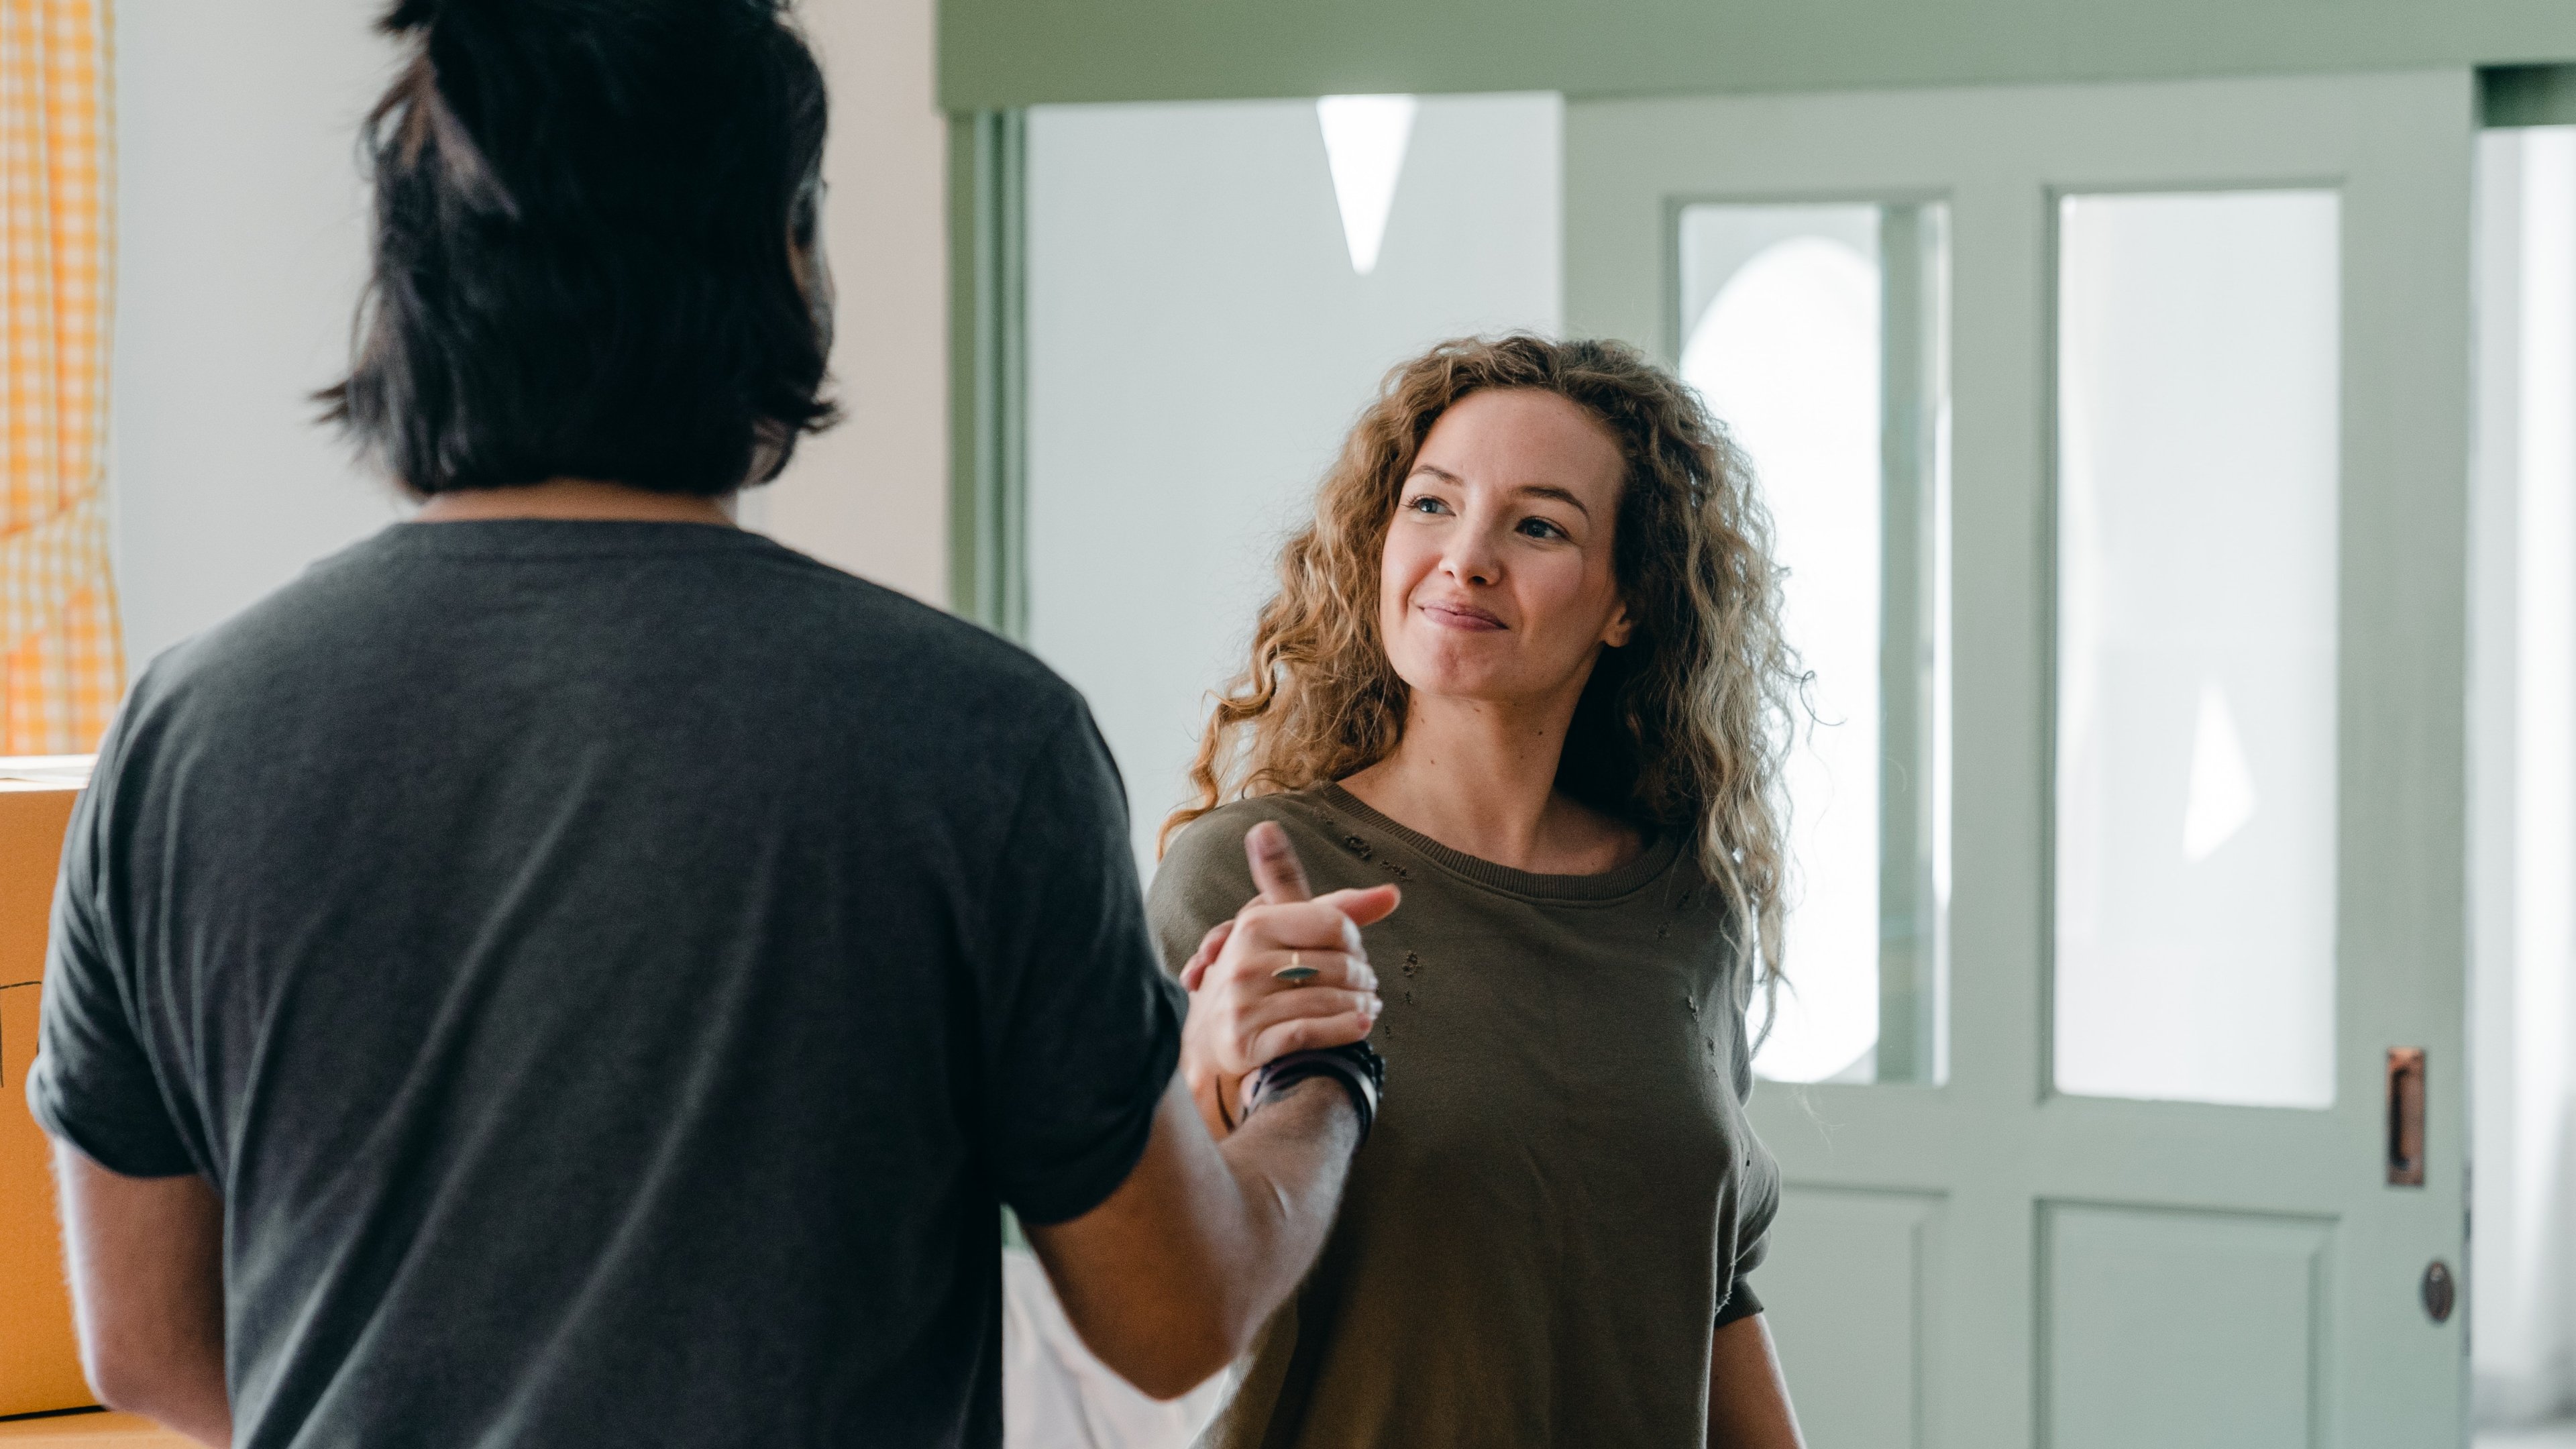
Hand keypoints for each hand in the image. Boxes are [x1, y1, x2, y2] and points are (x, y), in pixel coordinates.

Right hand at [1179, 820, 1397, 1137]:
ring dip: (1360, 1005)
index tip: (1353, 951)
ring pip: (1328, 1000)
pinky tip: (1361, 1026)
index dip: (1354, 940)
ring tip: (1368, 1005)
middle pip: (1337, 965)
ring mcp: (1242, 1003)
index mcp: (1254, 924)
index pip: (1333, 922)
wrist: (1211, 1032)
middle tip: (1367, 985)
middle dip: (1362, 977)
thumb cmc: (1263, 973)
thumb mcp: (1288, 931)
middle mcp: (1243, 961)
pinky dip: (1344, 1029)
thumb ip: (1338, 909)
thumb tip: (1392, 893)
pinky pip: (1309, 1033)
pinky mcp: (1246, 1041)